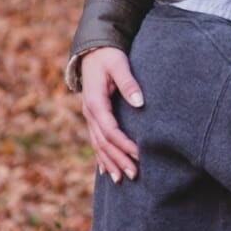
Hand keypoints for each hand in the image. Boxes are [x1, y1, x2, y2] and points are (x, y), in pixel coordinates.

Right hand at [80, 47, 142, 181]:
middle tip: (135, 175)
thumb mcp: (119, 65)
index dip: (124, 144)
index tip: (140, 155)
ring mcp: (90, 117)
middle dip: (119, 159)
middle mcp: (90, 113)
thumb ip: (128, 83)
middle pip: (104, 143)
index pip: (110, 130)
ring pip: (98, 145)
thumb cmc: (109, 57)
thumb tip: (139, 102)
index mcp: (95, 102)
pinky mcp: (93, 117)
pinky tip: (107, 171)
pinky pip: (96, 141)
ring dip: (110, 162)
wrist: (93, 51)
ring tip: (122, 179)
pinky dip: (102, 157)